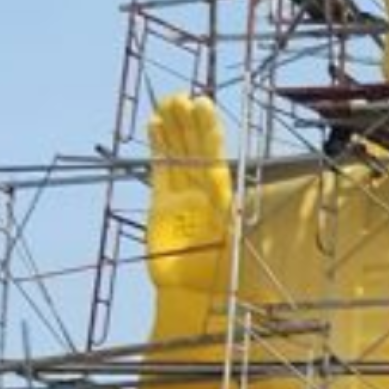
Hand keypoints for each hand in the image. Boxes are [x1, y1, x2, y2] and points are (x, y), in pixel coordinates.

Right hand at [146, 94, 232, 291]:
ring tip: (168, 100)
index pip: (215, 159)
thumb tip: (233, 209)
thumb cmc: (216, 276)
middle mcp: (204, 192)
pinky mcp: (162, 201)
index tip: (204, 110)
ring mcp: (183, 194)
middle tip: (183, 96)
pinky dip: (158, 147)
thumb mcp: (229, 253)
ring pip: (179, 154)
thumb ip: (228, 232)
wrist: (192, 291)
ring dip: (174, 127)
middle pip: (196, 150)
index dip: (209, 135)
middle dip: (190, 124)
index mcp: (222, 198)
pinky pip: (161, 168)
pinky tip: (155, 124)